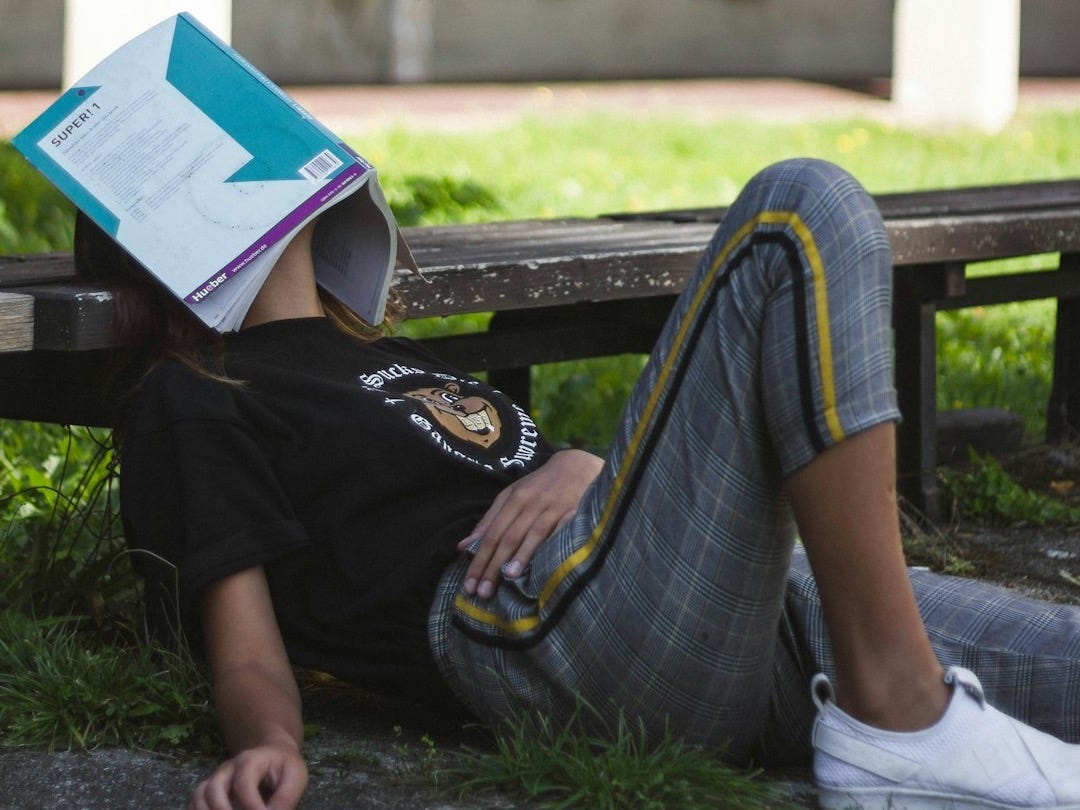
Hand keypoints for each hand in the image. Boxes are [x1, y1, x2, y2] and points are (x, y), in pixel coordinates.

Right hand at [188, 744, 307, 809]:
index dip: (252, 806)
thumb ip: (286, 798)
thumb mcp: (296, 776)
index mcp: (250, 760)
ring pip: (199, 795)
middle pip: (214, 788)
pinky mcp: (210, 790)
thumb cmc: (284, 766)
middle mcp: (227, 769)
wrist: (273, 753)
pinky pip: (195, 802)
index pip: (243, 784)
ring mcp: (216, 779)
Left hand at [459, 449, 602, 597]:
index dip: (479, 559)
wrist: (577, 466)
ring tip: (508, 578)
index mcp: (513, 499)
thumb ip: (489, 521)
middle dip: (493, 565)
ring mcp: (553, 507)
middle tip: (482, 592)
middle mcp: (531, 503)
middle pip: (508, 537)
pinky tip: (545, 563)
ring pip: (533, 534)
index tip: (469, 585)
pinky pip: (561, 531)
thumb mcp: (511, 496)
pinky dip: (551, 545)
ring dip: (520, 556)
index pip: (491, 534)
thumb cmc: (540, 485)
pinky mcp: (574, 512)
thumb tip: (463, 547)